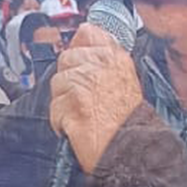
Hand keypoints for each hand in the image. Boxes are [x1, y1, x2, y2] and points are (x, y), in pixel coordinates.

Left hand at [48, 25, 142, 172]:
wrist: (132, 152)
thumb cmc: (129, 123)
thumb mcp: (125, 82)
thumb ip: (104, 62)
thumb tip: (84, 40)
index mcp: (116, 58)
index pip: (87, 33)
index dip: (79, 49)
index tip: (80, 64)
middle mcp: (100, 65)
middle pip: (66, 59)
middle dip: (69, 81)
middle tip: (86, 100)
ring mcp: (84, 83)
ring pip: (57, 84)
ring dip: (65, 102)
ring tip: (85, 115)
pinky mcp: (71, 104)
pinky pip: (54, 108)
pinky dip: (61, 121)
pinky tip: (79, 126)